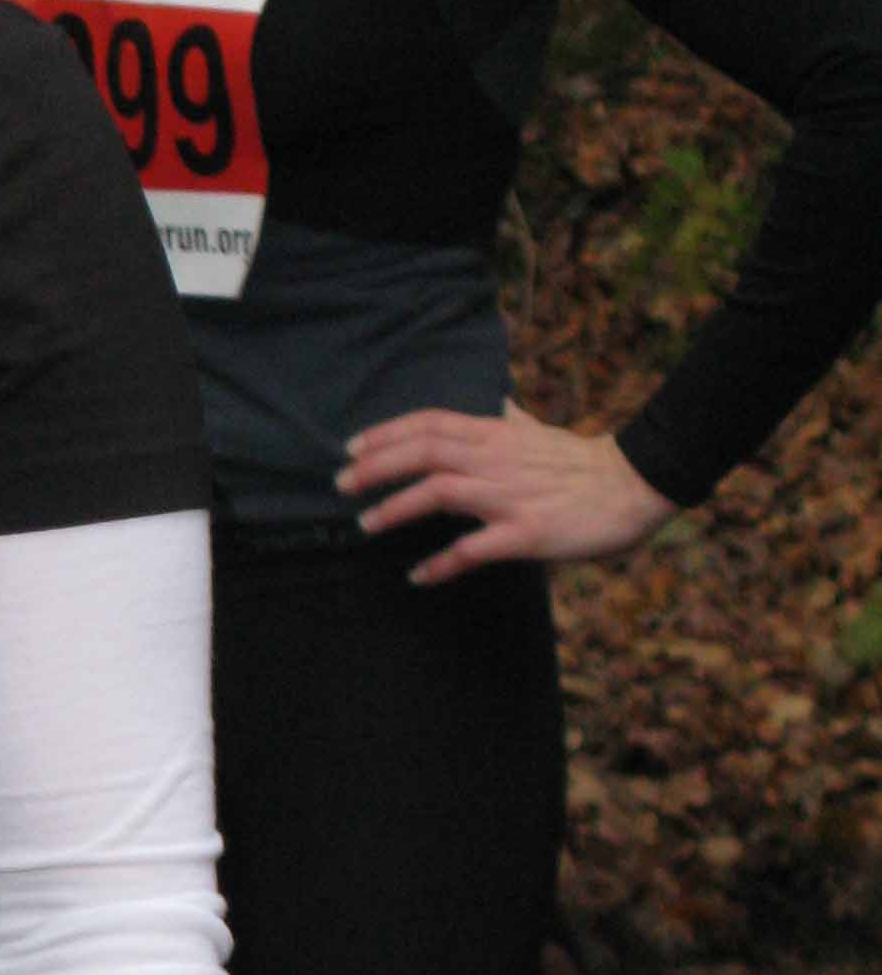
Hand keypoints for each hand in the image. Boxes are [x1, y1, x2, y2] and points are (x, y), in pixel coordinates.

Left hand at [335, 403, 676, 585]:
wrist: (633, 485)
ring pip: (441, 492)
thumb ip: (509, 419)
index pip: (431, 423)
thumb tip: (495, 399)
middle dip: (377, 466)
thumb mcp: (538, 432)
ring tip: (366, 524)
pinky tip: (419, 575)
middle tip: (341, 483)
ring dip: (397, 508)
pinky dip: (443, 563)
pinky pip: (475, 548)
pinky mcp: (527, 533)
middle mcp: (496, 460)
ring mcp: (510, 496)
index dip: (387, 433)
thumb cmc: (581, 463)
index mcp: (496, 434)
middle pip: (426, 452)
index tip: (352, 447)